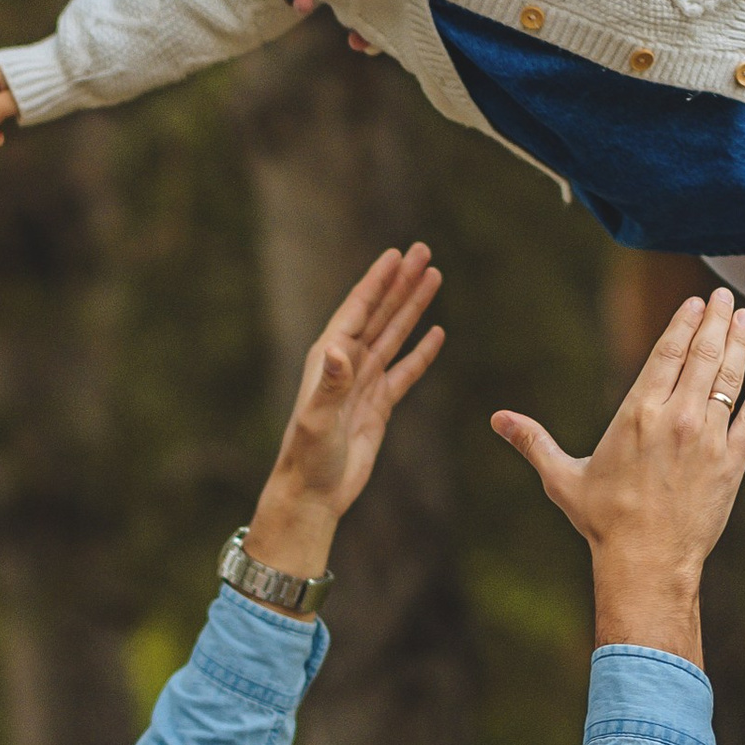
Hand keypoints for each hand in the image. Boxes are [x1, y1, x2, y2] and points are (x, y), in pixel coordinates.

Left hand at [245, 243, 445, 582]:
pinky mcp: (379, 405)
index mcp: (330, 357)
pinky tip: (436, 332)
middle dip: (401, 282)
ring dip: (413, 307)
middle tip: (425, 251)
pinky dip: (421, 352)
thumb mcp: (318, 418)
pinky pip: (405, 371)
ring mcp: (364, 383)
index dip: (378, 280)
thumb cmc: (308, 456)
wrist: (314, 493)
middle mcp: (347, 364)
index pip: (359, 308)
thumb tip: (339, 350)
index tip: (398, 253)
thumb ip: (331, 383)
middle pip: (380, 312)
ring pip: (394, 335)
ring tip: (434, 278)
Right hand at [491, 288, 744, 664]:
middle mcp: (676, 416)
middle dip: (717, 321)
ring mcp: (709, 437)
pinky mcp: (733, 461)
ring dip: (740, 343)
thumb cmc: (603, 521)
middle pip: (703, 354)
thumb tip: (497, 419)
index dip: (684, 322)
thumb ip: (534, 442)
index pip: (667, 352)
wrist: (647, 561)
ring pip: (730, 377)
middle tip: (726, 298)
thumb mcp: (562, 478)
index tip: (697, 303)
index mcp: (637, 412)